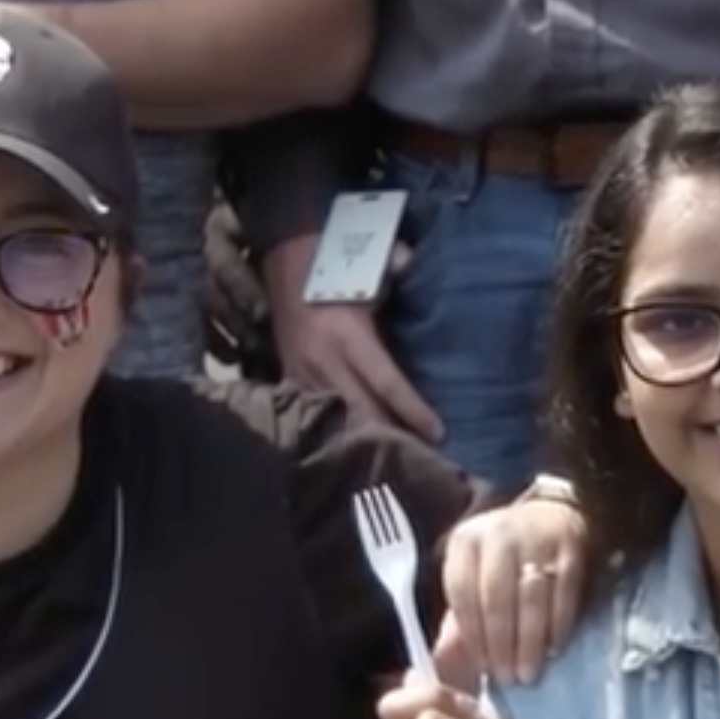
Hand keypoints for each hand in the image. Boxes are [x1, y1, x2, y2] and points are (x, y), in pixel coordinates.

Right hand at [257, 239, 443, 445]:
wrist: (281, 254)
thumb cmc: (332, 262)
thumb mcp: (371, 265)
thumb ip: (401, 268)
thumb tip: (422, 269)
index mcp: (348, 335)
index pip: (386, 383)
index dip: (413, 411)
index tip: (438, 434)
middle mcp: (324, 361)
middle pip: (363, 414)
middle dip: (392, 440)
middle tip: (422, 462)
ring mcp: (303, 374)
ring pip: (338, 422)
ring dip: (365, 444)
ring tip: (393, 464)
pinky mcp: (289, 377)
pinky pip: (316, 416)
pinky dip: (338, 433)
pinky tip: (355, 451)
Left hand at [438, 497, 584, 688]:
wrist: (555, 516)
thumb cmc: (507, 559)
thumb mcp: (475, 574)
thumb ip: (462, 616)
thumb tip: (449, 662)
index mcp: (465, 543)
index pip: (462, 594)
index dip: (472, 635)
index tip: (483, 668)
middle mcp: (497, 535)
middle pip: (496, 599)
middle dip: (501, 645)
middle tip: (508, 678)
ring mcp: (535, 539)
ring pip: (530, 599)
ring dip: (529, 642)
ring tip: (529, 673)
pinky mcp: (569, 549)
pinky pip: (563, 595)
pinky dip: (558, 626)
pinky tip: (554, 649)